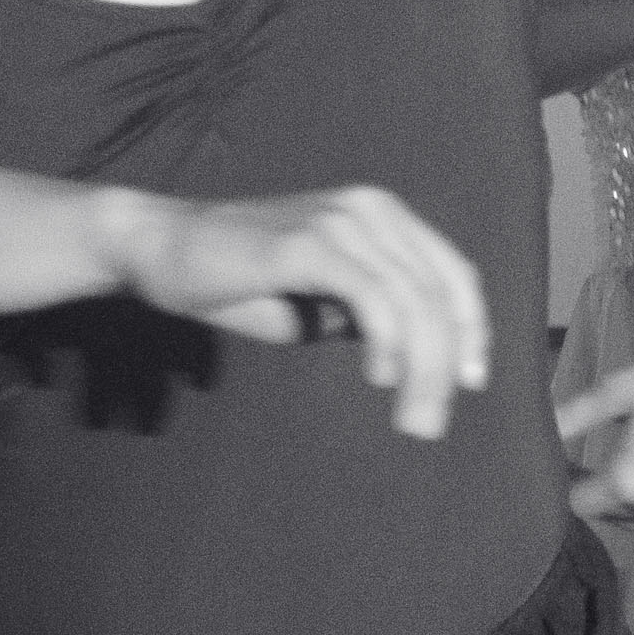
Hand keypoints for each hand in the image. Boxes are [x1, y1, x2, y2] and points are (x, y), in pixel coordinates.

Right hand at [110, 186, 489, 440]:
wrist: (161, 251)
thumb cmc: (238, 282)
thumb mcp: (319, 305)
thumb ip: (368, 316)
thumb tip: (414, 349)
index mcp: (380, 216)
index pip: (451, 274)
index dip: (471, 330)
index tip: (472, 382)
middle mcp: (370, 209)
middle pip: (438, 293)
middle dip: (446, 366)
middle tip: (429, 425)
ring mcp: (340, 221)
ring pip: (412, 301)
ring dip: (422, 369)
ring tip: (412, 419)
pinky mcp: (307, 242)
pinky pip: (372, 296)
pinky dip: (387, 341)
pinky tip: (380, 377)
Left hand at [556, 340, 633, 523]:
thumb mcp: (616, 390)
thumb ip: (571, 417)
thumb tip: (534, 433)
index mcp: (627, 479)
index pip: (580, 501)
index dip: (572, 483)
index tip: (574, 464)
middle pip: (614, 511)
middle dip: (605, 492)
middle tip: (608, 459)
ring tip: (632, 485)